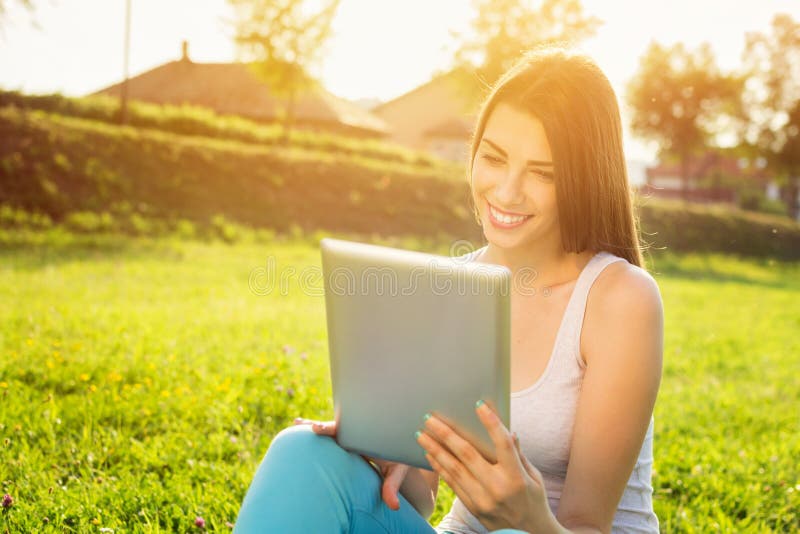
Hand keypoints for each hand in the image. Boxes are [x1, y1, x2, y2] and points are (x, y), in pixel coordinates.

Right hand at [292, 418, 411, 510]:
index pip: (344, 430)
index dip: (328, 428)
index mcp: (365, 435)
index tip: (316, 428)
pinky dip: (320, 434)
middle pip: (334, 427)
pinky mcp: (349, 442)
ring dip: (314, 426)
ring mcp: (353, 436)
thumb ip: (392, 486)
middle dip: (318, 425)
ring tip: (296, 422)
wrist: (403, 450)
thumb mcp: (397, 471)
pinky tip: (302, 431)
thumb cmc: (400, 460)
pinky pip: (333, 437)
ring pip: (332, 429)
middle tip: (299, 423)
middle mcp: (357, 432)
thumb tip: (393, 507)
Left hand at [415, 403, 557, 532]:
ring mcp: (483, 499)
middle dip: (446, 434)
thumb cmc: (533, 501)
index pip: (502, 444)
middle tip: (430, 418)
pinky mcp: (473, 508)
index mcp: (517, 477)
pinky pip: (452, 483)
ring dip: (435, 449)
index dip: (491, 423)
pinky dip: (440, 467)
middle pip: (468, 454)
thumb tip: (508, 432)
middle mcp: (498, 488)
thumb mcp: (534, 477)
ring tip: (421, 434)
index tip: (478, 405)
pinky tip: (430, 454)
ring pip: (454, 469)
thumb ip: (519, 454)